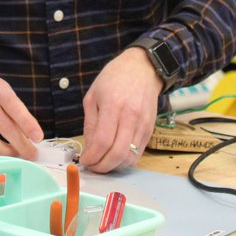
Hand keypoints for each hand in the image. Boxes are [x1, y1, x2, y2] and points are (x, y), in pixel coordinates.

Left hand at [80, 47, 161, 172]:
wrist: (142, 68)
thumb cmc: (114, 79)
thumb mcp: (93, 96)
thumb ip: (90, 124)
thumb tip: (89, 149)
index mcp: (113, 105)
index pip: (102, 141)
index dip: (92, 157)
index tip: (85, 161)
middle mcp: (131, 116)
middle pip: (118, 153)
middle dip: (102, 166)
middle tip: (93, 167)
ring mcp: (143, 123)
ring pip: (130, 157)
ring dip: (114, 166)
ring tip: (103, 162)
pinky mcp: (150, 128)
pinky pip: (138, 152)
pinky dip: (125, 160)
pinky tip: (115, 156)